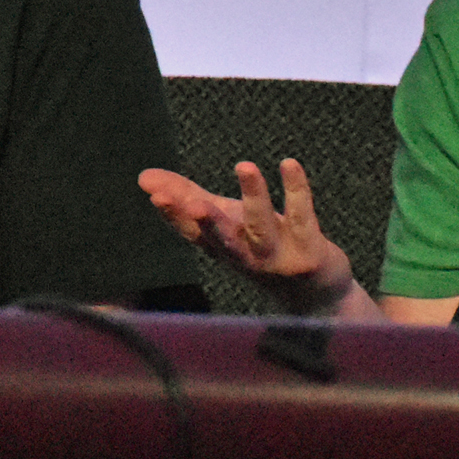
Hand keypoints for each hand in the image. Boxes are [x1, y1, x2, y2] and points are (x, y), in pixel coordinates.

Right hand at [139, 159, 365, 317]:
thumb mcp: (223, 221)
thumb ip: (185, 197)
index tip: (154, 193)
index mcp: (219, 249)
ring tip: (244, 166)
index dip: (174, 214)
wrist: (315, 294)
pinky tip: (288, 164)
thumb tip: (143, 176)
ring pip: (262, 227)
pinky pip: (302, 217)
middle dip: (207, 222)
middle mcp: (245, 257)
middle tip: (193, 204)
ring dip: (254, 197)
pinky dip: (296, 190)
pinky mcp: (309, 252)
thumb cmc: (260, 248)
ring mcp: (278, 258)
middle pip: (222, 240)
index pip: (191, 232)